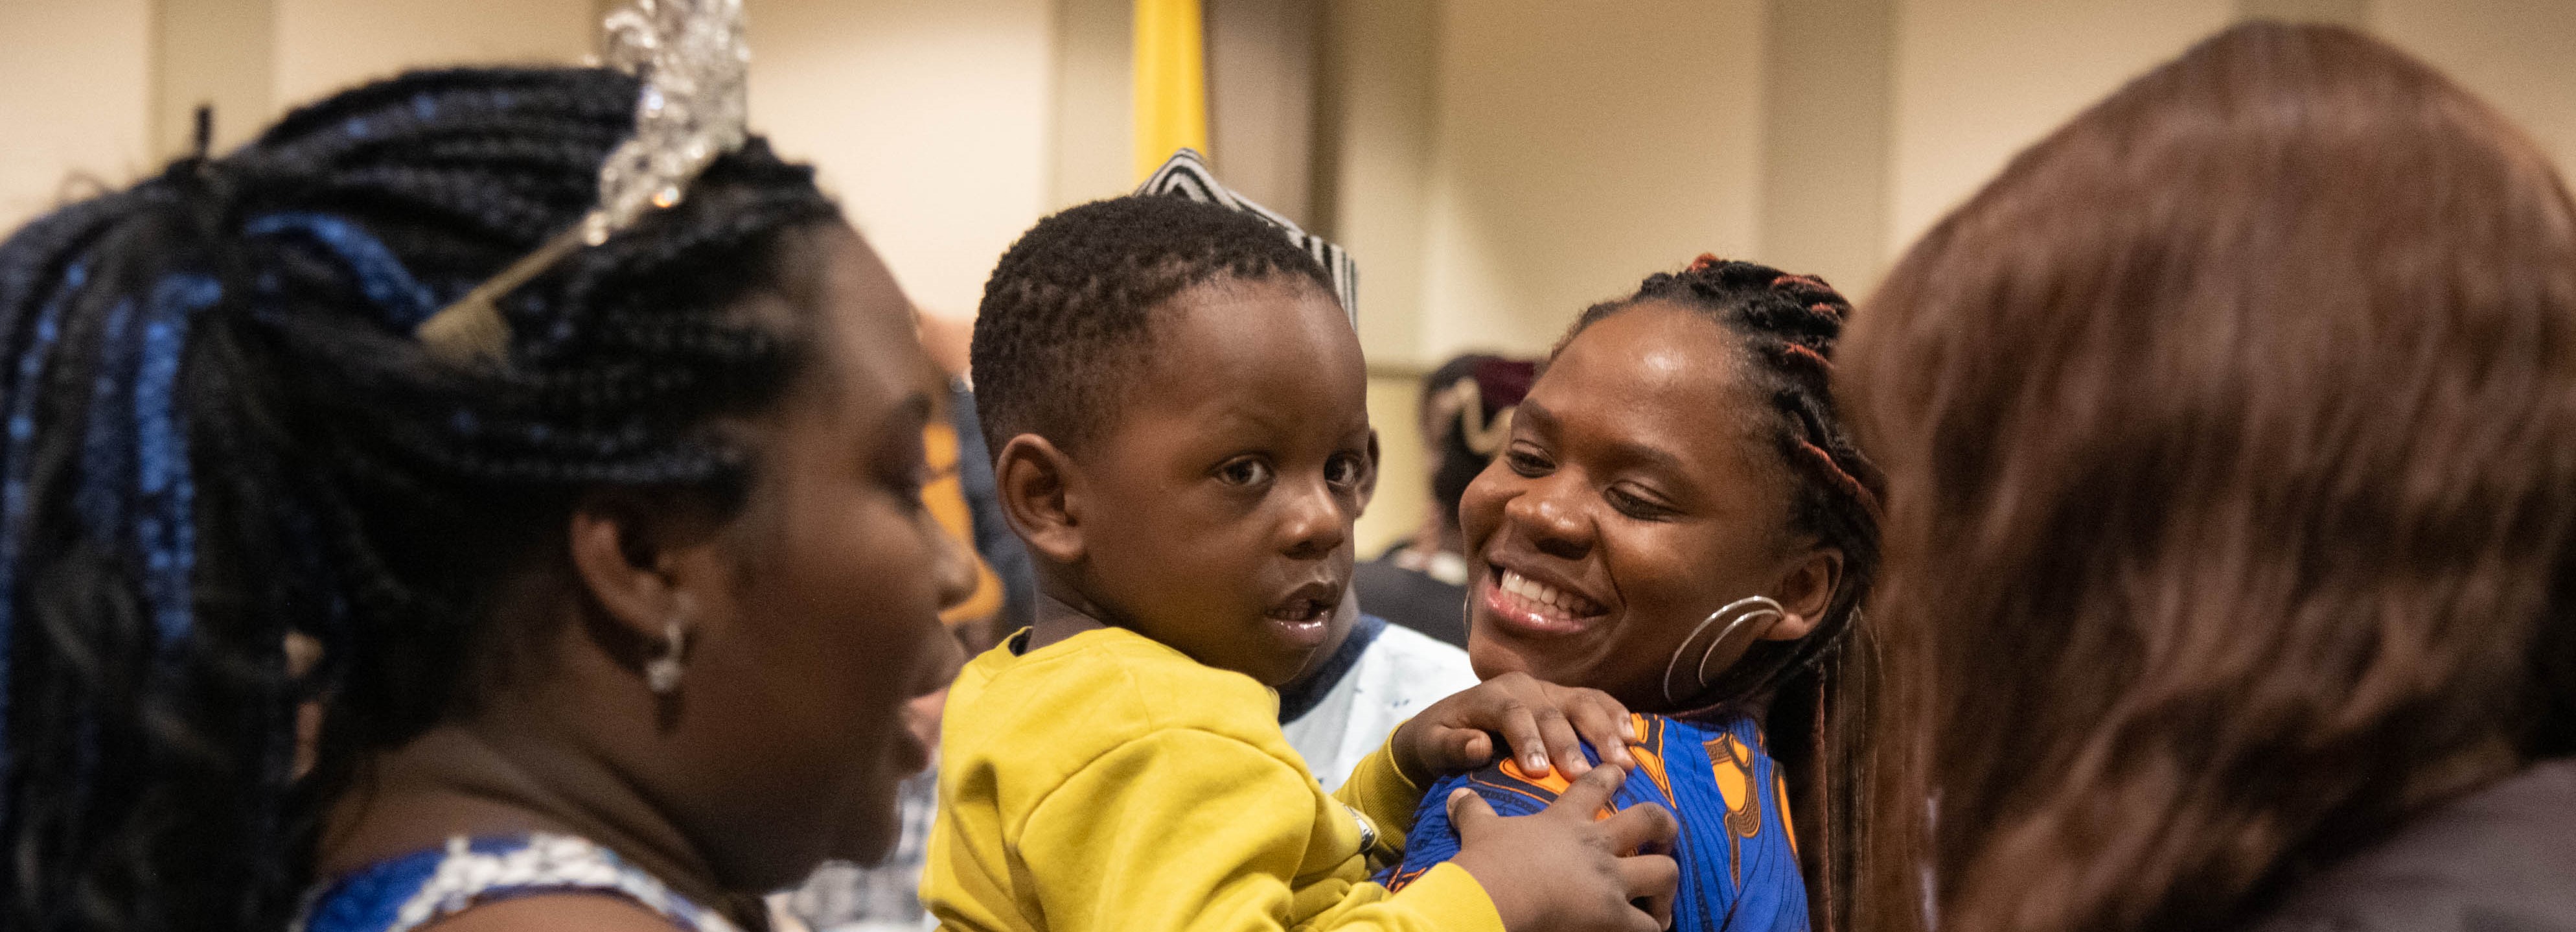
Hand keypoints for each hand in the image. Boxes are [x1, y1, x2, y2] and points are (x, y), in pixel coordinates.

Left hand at [1391, 672, 1638, 780]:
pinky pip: (1596, 701)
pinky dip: (1616, 715)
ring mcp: (1549, 690)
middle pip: (1553, 711)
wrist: (1447, 724)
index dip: (1528, 740)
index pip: (1513, 713)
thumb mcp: (1432, 745)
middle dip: (1572, 743)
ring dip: (1605, 731)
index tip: (1539, 771)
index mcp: (1490, 696)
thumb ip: (1453, 746)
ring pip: (1581, 703)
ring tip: (1623, 759)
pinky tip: (1635, 737)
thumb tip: (1478, 744)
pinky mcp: (1566, 698)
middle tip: (1588, 776)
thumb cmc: (1439, 740)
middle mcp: (1523, 687)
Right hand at [1446, 765, 1679, 931]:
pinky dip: (1651, 929)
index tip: (1622, 771)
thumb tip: (1455, 797)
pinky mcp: (1614, 916)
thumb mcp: (1478, 830)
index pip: (1596, 785)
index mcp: (1565, 820)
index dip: (1612, 775)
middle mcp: (1596, 845)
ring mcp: (1609, 880)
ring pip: (1665, 873)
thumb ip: (1473, 812)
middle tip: (1664, 836)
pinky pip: (1649, 925)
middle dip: (1665, 826)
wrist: (1491, 896)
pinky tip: (1648, 931)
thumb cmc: (1486, 862)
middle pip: (1650, 819)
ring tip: (1661, 901)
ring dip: (1667, 887)